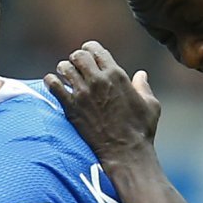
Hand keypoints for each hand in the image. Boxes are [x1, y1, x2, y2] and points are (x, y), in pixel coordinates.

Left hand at [43, 41, 160, 166]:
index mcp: (117, 75)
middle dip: (76, 59)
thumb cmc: (141, 130)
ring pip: (64, 67)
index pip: (96, 50)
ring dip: (64, 69)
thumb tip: (141, 75)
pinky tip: (54, 84)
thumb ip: (144, 87)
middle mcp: (98, 80)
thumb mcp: (151, 105)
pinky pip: (53, 85)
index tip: (88, 55)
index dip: (90, 50)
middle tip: (76, 66)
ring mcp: (83, 93)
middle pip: (79, 55)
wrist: (125, 152)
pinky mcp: (71, 107)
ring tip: (65, 75)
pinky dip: (51, 81)